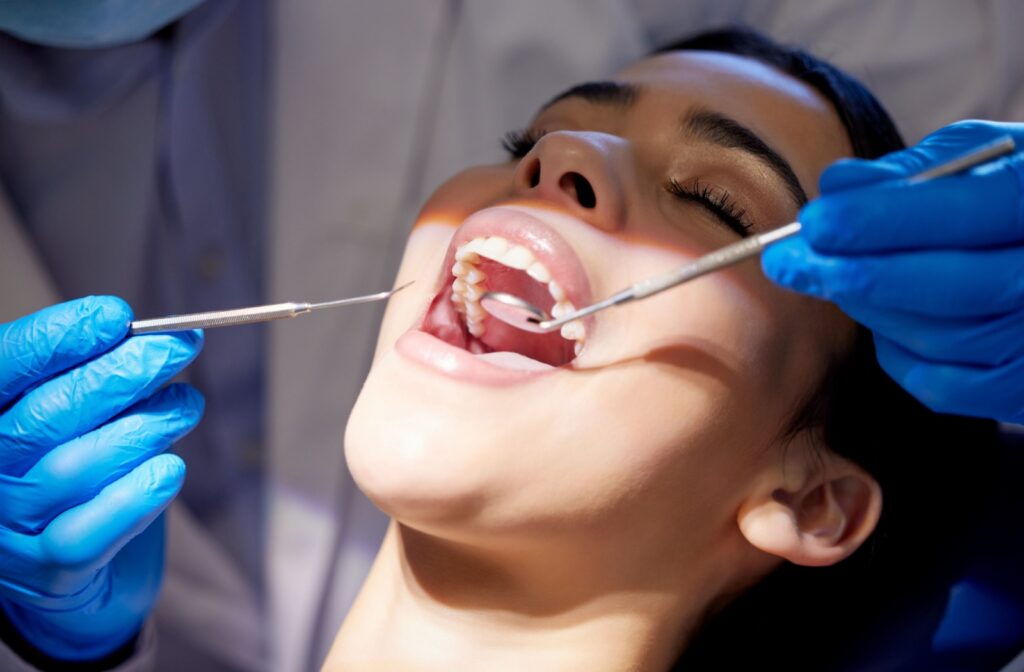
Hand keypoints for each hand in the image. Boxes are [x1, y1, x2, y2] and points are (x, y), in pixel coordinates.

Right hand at [0, 297, 202, 661]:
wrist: (71, 567)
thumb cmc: (74, 466)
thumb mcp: (72, 409)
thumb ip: (92, 371)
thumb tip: (150, 336)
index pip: (5, 369)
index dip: (57, 339)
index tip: (116, 316)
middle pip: (45, 416)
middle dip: (121, 374)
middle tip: (179, 346)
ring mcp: (11, 526)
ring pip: (76, 468)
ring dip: (146, 427)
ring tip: (186, 406)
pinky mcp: (50, 571)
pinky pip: (90, 532)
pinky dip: (137, 494)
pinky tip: (169, 468)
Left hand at [762, 121, 1023, 422]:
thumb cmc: (1009, 201)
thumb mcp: (982, 161)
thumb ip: (915, 170)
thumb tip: (837, 184)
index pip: (958, 217)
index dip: (877, 222)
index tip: (814, 221)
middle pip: (940, 288)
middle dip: (851, 274)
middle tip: (785, 261)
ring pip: (930, 336)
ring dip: (866, 306)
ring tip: (829, 276)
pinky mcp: (1014, 389)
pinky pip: (934, 382)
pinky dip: (896, 349)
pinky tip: (886, 316)